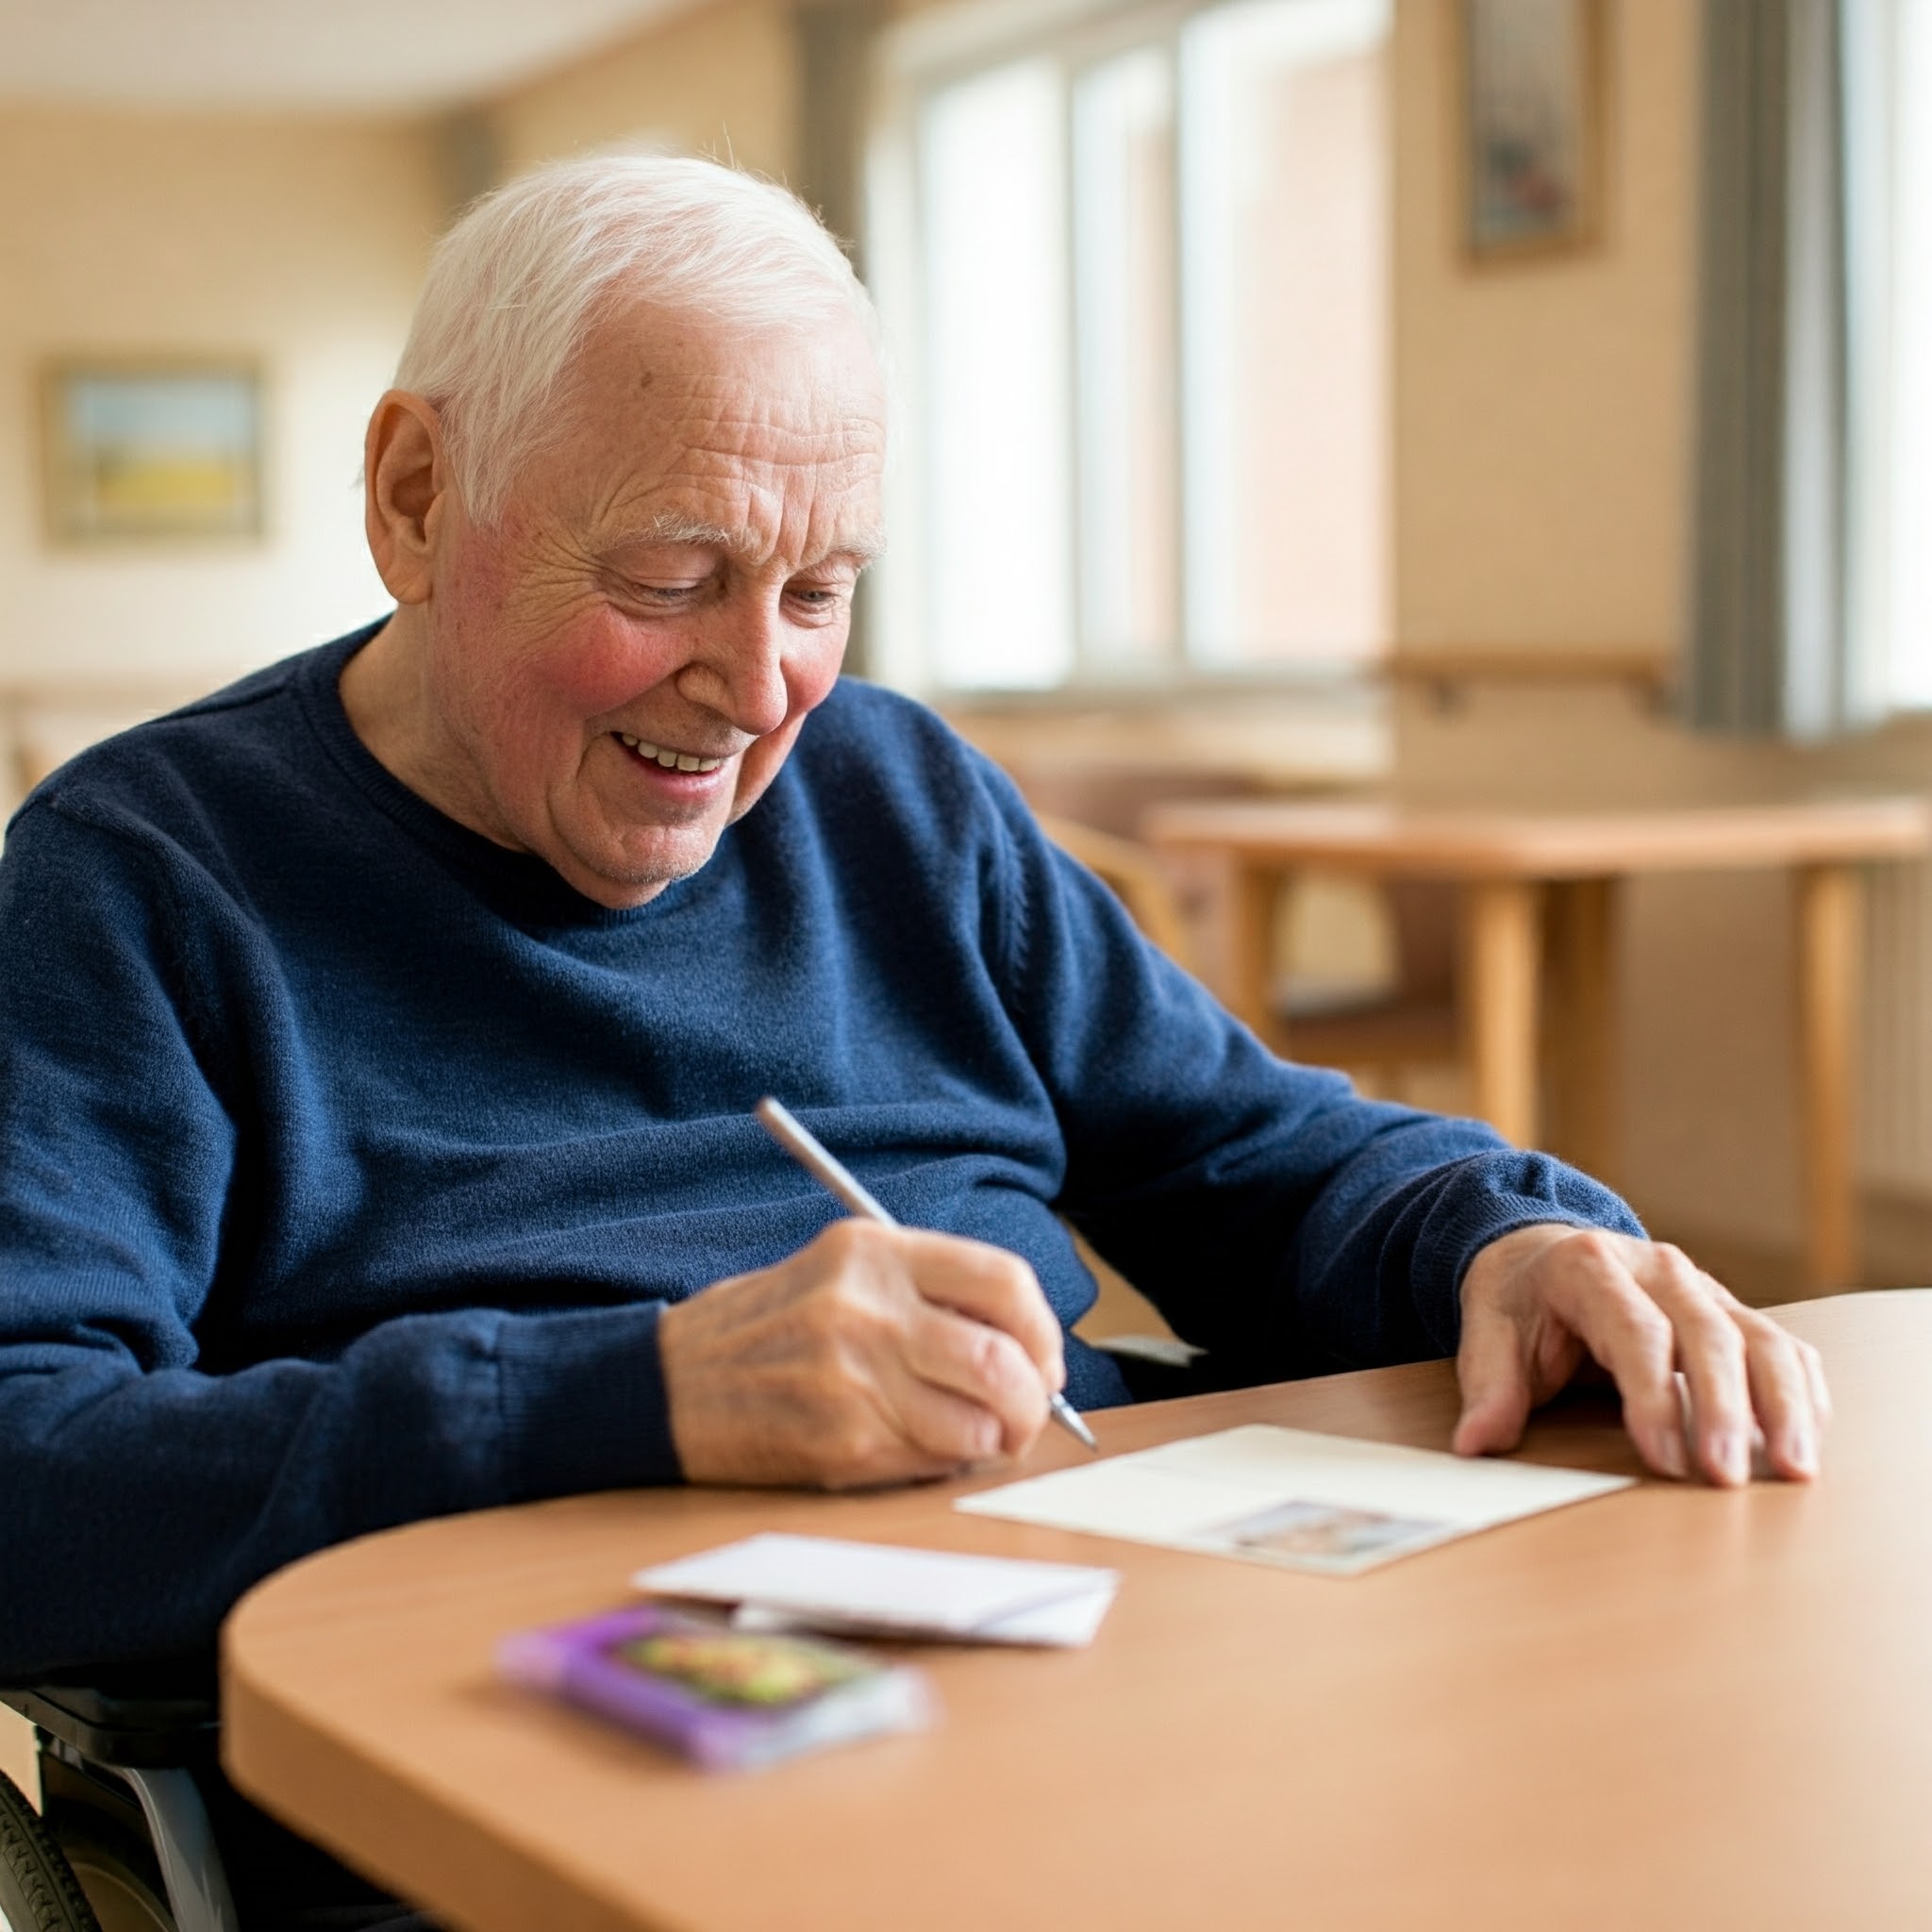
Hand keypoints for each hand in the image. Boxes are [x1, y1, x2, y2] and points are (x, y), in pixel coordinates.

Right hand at [658, 1219, 1064, 1487]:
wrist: (666, 1386)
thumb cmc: (764, 1331)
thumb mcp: (839, 1273)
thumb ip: (924, 1294)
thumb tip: (1023, 1345)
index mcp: (873, 1253)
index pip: (1003, 1281)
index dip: (1041, 1328)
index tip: (1042, 1357)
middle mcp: (868, 1309)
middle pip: (1003, 1359)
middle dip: (1033, 1398)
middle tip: (1028, 1412)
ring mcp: (855, 1378)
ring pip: (979, 1422)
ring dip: (995, 1440)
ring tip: (979, 1437)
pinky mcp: (843, 1442)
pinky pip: (934, 1460)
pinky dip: (948, 1462)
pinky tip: (923, 1448)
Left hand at [1452, 1225, 1829, 1485]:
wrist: (1539, 1250)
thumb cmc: (1518, 1299)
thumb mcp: (1486, 1331)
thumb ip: (1489, 1385)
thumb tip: (1476, 1443)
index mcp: (1591, 1267)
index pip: (1635, 1331)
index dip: (1654, 1397)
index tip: (1665, 1460)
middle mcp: (1658, 1269)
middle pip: (1708, 1335)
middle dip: (1723, 1410)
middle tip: (1725, 1478)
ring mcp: (1702, 1287)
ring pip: (1761, 1339)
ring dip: (1784, 1406)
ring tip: (1795, 1470)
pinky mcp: (1730, 1311)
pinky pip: (1782, 1347)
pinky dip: (1801, 1392)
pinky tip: (1807, 1440)